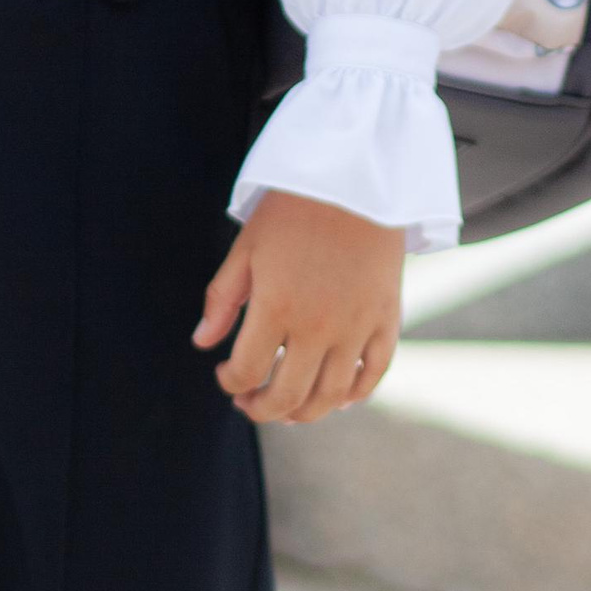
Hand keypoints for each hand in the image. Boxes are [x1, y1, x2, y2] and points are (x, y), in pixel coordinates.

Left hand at [193, 189, 401, 423]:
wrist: (356, 178)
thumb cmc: (294, 208)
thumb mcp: (247, 247)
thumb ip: (223, 300)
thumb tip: (203, 343)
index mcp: (277, 306)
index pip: (248, 371)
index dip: (231, 382)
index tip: (226, 375)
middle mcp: (318, 326)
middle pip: (287, 396)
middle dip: (261, 408)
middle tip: (250, 403)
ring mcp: (357, 327)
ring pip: (330, 396)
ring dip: (304, 413)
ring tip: (287, 409)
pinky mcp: (386, 320)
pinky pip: (373, 374)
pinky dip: (355, 395)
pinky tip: (337, 399)